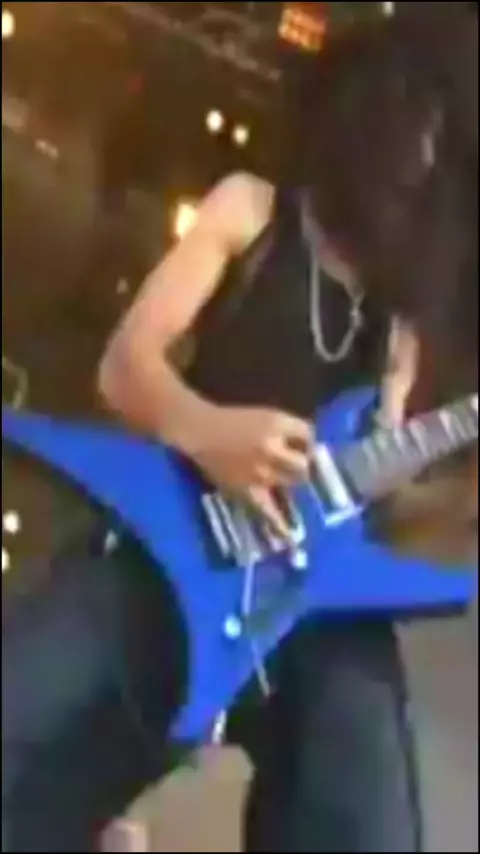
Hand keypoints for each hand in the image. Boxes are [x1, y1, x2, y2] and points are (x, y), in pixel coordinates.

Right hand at [191, 405, 312, 538]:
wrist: (200, 431)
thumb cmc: (232, 420)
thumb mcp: (265, 414)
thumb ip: (289, 428)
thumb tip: (309, 444)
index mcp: (276, 424)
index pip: (307, 434)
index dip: (307, 440)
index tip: (302, 444)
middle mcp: (272, 449)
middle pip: (303, 463)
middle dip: (301, 462)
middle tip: (293, 463)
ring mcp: (261, 472)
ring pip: (293, 482)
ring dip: (290, 479)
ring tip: (281, 477)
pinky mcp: (248, 490)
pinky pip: (268, 510)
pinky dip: (278, 523)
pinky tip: (289, 537)